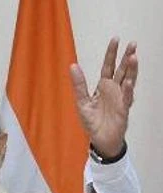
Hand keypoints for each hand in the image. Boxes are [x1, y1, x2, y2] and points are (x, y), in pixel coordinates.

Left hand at [70, 38, 137, 157]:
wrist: (100, 139)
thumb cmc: (92, 121)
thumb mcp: (81, 101)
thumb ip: (79, 84)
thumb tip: (72, 66)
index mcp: (103, 86)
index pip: (108, 66)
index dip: (111, 54)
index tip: (116, 39)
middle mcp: (114, 90)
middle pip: (121, 70)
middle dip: (126, 57)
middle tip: (132, 43)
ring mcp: (120, 98)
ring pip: (128, 80)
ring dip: (131, 69)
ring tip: (134, 57)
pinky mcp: (123, 109)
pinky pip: (127, 98)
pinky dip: (127, 90)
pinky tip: (128, 81)